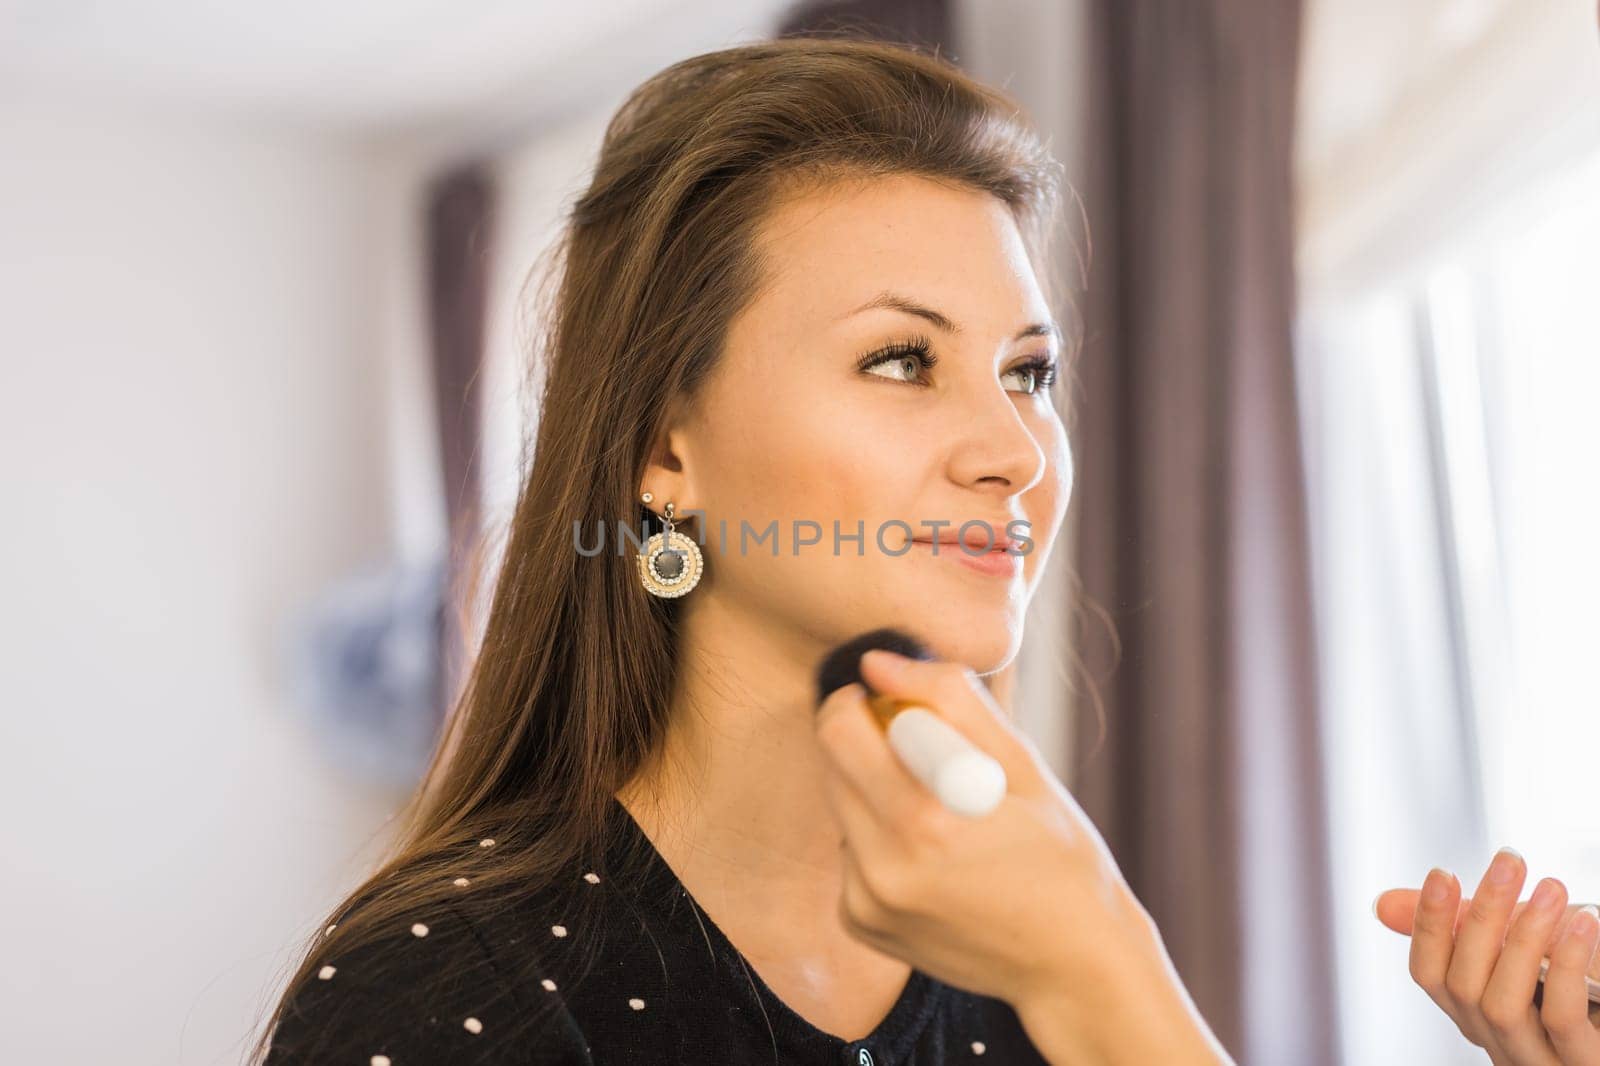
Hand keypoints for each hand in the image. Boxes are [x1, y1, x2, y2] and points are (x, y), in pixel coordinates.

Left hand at [814, 647, 1228, 1065]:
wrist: (1072, 965)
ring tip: (942, 820)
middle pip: (833, 763)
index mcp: (926, 818)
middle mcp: (884, 865)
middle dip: (872, 744)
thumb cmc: (1060, 857)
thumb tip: (876, 661)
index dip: (869, 705)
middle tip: (931, 762)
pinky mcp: (859, 923)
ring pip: (841, 805)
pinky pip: (849, 852)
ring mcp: (867, 901)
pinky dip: (879, 843)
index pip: (840, 729)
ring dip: (876, 794)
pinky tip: (933, 863)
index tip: (899, 707)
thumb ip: (948, 700)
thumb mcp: (1022, 765)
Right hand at [1372, 850, 1599, 1063]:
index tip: (1443, 872)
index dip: (1428, 924)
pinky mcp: (1584, 1065)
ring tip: (1551, 887)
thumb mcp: (1519, 949)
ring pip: (1501, 1004)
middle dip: (1481, 915)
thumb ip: (1462, 927)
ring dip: (1522, 938)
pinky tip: (1582, 923)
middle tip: (1510, 861)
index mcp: (1478, 1016)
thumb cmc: (1581, 985)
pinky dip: (1567, 965)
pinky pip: (1561, 1017)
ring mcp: (1539, 1060)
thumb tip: (1381, 905)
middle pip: (1464, 985)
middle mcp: (1500, 1043)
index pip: (1429, 974)